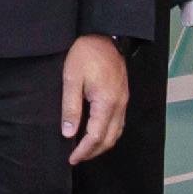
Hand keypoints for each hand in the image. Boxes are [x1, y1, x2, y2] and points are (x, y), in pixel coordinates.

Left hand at [60, 36, 130, 163]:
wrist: (102, 35)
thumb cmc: (85, 54)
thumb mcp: (71, 79)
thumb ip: (70, 108)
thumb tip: (68, 133)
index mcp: (106, 103)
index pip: (96, 136)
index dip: (84, 151)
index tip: (72, 159)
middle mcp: (119, 104)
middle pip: (110, 138)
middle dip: (93, 152)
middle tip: (76, 157)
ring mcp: (123, 100)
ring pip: (117, 132)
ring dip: (102, 144)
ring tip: (85, 149)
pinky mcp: (122, 95)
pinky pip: (119, 122)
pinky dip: (108, 133)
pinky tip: (96, 132)